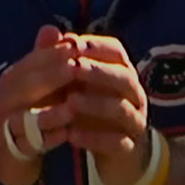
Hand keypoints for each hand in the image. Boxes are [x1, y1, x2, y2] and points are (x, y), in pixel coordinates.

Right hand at [0, 25, 80, 184]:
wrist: (10, 148)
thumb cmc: (30, 108)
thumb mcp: (38, 81)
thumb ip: (46, 58)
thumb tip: (52, 28)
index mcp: (12, 79)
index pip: (31, 62)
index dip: (53, 53)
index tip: (79, 46)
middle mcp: (4, 99)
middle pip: (25, 85)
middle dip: (52, 76)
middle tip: (77, 69)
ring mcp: (6, 124)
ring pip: (25, 117)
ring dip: (49, 112)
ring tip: (72, 107)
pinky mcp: (12, 148)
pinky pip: (29, 142)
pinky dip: (47, 138)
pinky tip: (66, 134)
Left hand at [63, 35, 155, 184]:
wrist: (116, 153)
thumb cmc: (95, 110)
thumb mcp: (78, 84)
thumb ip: (64, 59)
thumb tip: (49, 31)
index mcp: (123, 73)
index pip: (117, 52)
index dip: (97, 46)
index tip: (74, 43)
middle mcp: (134, 95)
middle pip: (124, 78)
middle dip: (99, 71)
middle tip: (74, 68)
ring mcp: (135, 121)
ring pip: (122, 109)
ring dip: (96, 103)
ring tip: (71, 101)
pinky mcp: (129, 147)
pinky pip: (116, 142)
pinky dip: (94, 138)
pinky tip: (72, 136)